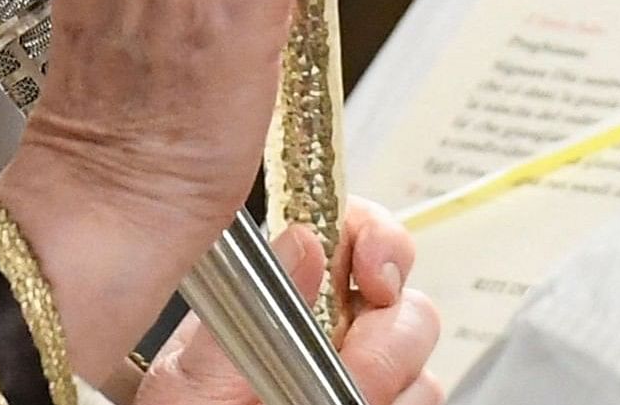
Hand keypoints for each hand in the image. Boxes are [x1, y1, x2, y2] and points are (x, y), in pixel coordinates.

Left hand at [134, 199, 443, 404]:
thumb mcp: (196, 368)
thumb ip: (252, 305)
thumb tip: (305, 241)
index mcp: (286, 294)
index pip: (352, 231)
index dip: (378, 240)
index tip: (375, 275)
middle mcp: (332, 329)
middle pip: (405, 299)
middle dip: (387, 338)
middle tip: (349, 377)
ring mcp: (361, 373)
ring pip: (418, 361)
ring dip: (389, 385)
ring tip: (327, 403)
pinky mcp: (386, 402)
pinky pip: (423, 399)